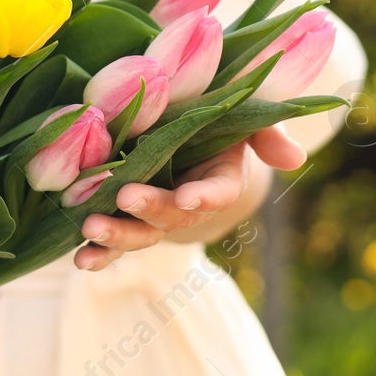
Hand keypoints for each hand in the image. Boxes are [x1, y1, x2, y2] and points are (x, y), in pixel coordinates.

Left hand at [73, 123, 305, 271]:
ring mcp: (156, 216)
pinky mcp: (126, 220)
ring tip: (93, 228)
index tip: (189, 195)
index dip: (206, 196)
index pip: (220, 191)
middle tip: (127, 196)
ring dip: (118, 236)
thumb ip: (267, 134)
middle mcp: (189, 204)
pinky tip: (81, 258)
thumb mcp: (243, 117)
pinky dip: (98, 254)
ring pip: (141, 234)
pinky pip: (114, 243)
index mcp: (220, 178)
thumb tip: (294, 158)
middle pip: (174, 215)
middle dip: (152, 210)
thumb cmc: (216, 120)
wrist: (187, 134)